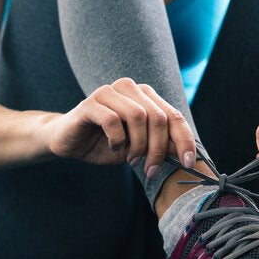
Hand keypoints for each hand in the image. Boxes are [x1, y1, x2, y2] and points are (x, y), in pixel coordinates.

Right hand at [44, 78, 196, 176]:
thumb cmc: (105, 144)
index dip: (184, 140)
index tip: (189, 164)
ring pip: (137, 117)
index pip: (174, 116)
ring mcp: (109, 92)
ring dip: (138, 145)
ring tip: (131, 160)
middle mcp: (129, 88)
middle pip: (157, 118)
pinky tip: (113, 147)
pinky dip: (117, 139)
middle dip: (157, 149)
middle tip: (150, 170)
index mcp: (145, 96)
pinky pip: (113, 120)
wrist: (69, 142)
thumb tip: (186, 152)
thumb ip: (160, 146)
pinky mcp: (90, 103)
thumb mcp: (138, 148)